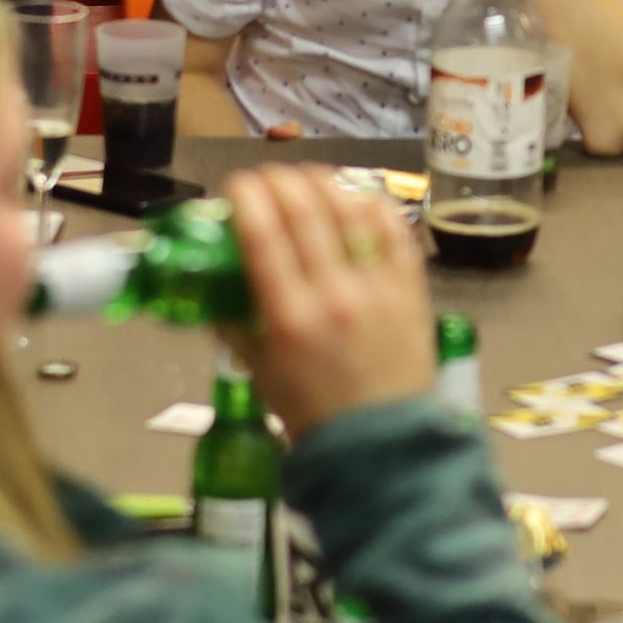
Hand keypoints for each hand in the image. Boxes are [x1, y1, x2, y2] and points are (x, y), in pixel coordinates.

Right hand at [222, 166, 430, 436]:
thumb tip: (211, 279)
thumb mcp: (259, 369)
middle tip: (268, 177)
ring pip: (352, 212)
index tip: (238, 185)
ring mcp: (379, 290)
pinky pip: (395, 232)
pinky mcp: (412, 290)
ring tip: (308, 177)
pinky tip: (356, 197)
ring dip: (325, 183)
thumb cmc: (312, 411)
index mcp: (289, 318)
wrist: (380, 446)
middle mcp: (334, 296)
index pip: (263, 237)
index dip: (248, 198)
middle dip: (281, 181)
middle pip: (306, 213)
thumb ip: (234, 321)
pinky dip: (372, 205)